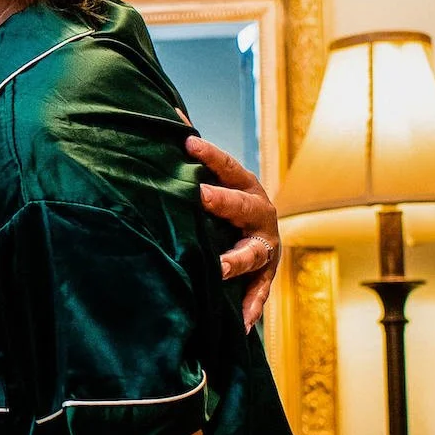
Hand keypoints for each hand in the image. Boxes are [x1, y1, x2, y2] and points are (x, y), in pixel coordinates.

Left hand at [188, 136, 279, 330]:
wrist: (258, 235)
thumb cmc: (223, 202)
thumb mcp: (214, 178)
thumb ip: (194, 151)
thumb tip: (168, 110)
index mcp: (247, 188)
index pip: (228, 168)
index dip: (210, 155)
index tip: (186, 144)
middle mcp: (261, 216)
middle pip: (245, 207)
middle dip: (223, 201)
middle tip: (199, 196)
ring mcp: (266, 247)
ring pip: (253, 253)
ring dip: (236, 260)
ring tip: (221, 268)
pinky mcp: (265, 277)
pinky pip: (258, 294)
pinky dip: (249, 308)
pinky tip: (239, 324)